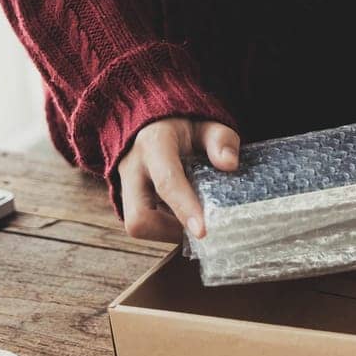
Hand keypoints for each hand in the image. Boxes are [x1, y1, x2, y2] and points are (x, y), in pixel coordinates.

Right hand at [116, 117, 238, 241]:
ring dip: (169, 231)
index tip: (202, 231)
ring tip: (194, 219)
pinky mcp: (127, 201)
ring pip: (138, 226)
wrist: (150, 126)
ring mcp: (125, 188)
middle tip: (199, 228)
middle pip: (138, 218)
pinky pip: (143, 225)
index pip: (167, 182)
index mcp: (153, 146)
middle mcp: (132, 170)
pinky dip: (165, 228)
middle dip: (169, 231)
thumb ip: (220, 139)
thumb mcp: (205, 124)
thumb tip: (229, 164)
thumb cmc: (181, 128)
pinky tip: (183, 217)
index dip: (184, 208)